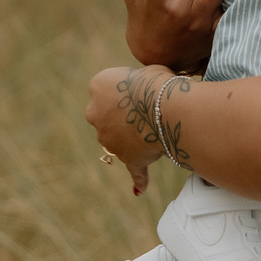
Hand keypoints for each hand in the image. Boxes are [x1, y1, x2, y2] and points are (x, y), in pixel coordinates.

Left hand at [86, 64, 175, 194]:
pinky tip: (139, 189)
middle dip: (124, 113)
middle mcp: (95, 113)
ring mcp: (107, 139)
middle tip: (150, 106)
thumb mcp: (145, 71)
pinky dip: (138, 179)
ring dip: (134, 135)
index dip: (128, 86)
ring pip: (120, 138)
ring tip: (162, 124)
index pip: (108, 86)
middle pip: (108, 114)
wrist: (165, 107)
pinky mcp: (126, 158)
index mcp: (98, 85)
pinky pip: (133, 170)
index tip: (143, 85)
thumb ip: (138, 82)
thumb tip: (146, 91)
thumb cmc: (159, 82)